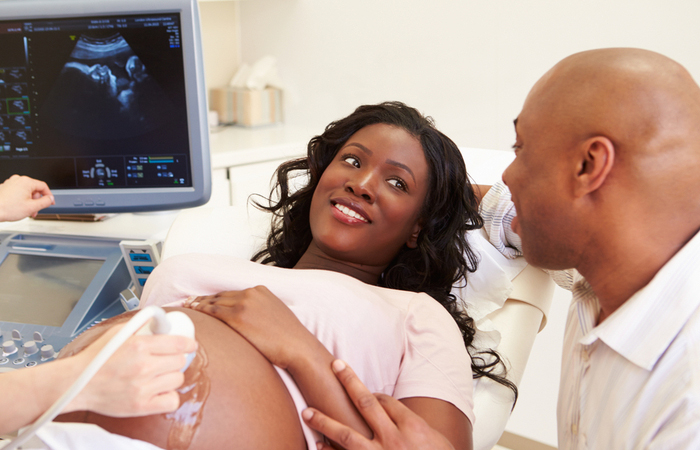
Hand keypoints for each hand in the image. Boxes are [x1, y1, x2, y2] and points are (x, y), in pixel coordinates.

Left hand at [0, 174, 54, 220]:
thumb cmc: (7, 208)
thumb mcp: (32, 207)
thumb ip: (45, 202)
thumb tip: (50, 199)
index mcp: (26, 182)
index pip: (44, 186)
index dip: (49, 195)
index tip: (50, 202)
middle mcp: (18, 180)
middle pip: (34, 189)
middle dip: (36, 201)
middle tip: (35, 210)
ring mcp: (10, 183)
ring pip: (26, 191)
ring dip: (29, 201)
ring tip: (26, 210)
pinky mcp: (5, 187)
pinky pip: (17, 192)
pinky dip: (20, 199)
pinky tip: (18, 207)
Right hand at [67, 323, 197, 416]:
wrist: (76, 384)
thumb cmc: (95, 359)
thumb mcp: (117, 333)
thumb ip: (140, 326)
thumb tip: (159, 319)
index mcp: (139, 346)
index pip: (178, 344)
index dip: (189, 344)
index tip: (190, 345)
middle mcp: (143, 367)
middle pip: (180, 362)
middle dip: (176, 359)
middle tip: (168, 360)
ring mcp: (143, 388)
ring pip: (177, 380)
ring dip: (171, 377)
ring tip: (159, 375)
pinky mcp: (141, 406)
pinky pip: (171, 401)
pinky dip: (169, 396)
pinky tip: (160, 391)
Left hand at [185, 287, 317, 368]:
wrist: (297, 346)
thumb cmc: (289, 337)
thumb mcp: (276, 315)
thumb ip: (261, 311)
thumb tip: (251, 320)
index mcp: (261, 291)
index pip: (232, 293)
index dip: (217, 297)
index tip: (206, 299)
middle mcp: (251, 293)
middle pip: (221, 295)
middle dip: (205, 299)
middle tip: (190, 302)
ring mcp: (244, 304)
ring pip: (214, 302)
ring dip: (199, 304)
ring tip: (188, 306)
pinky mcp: (238, 317)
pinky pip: (213, 311)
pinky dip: (201, 311)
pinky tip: (193, 312)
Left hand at [303, 360, 454, 449]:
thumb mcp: (436, 441)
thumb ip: (414, 427)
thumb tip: (398, 417)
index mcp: (412, 427)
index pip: (386, 401)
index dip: (372, 393)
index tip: (362, 390)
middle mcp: (393, 439)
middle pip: (366, 403)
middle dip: (349, 382)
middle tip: (335, 366)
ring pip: (346, 435)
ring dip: (324, 422)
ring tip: (307, 412)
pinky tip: (317, 446)